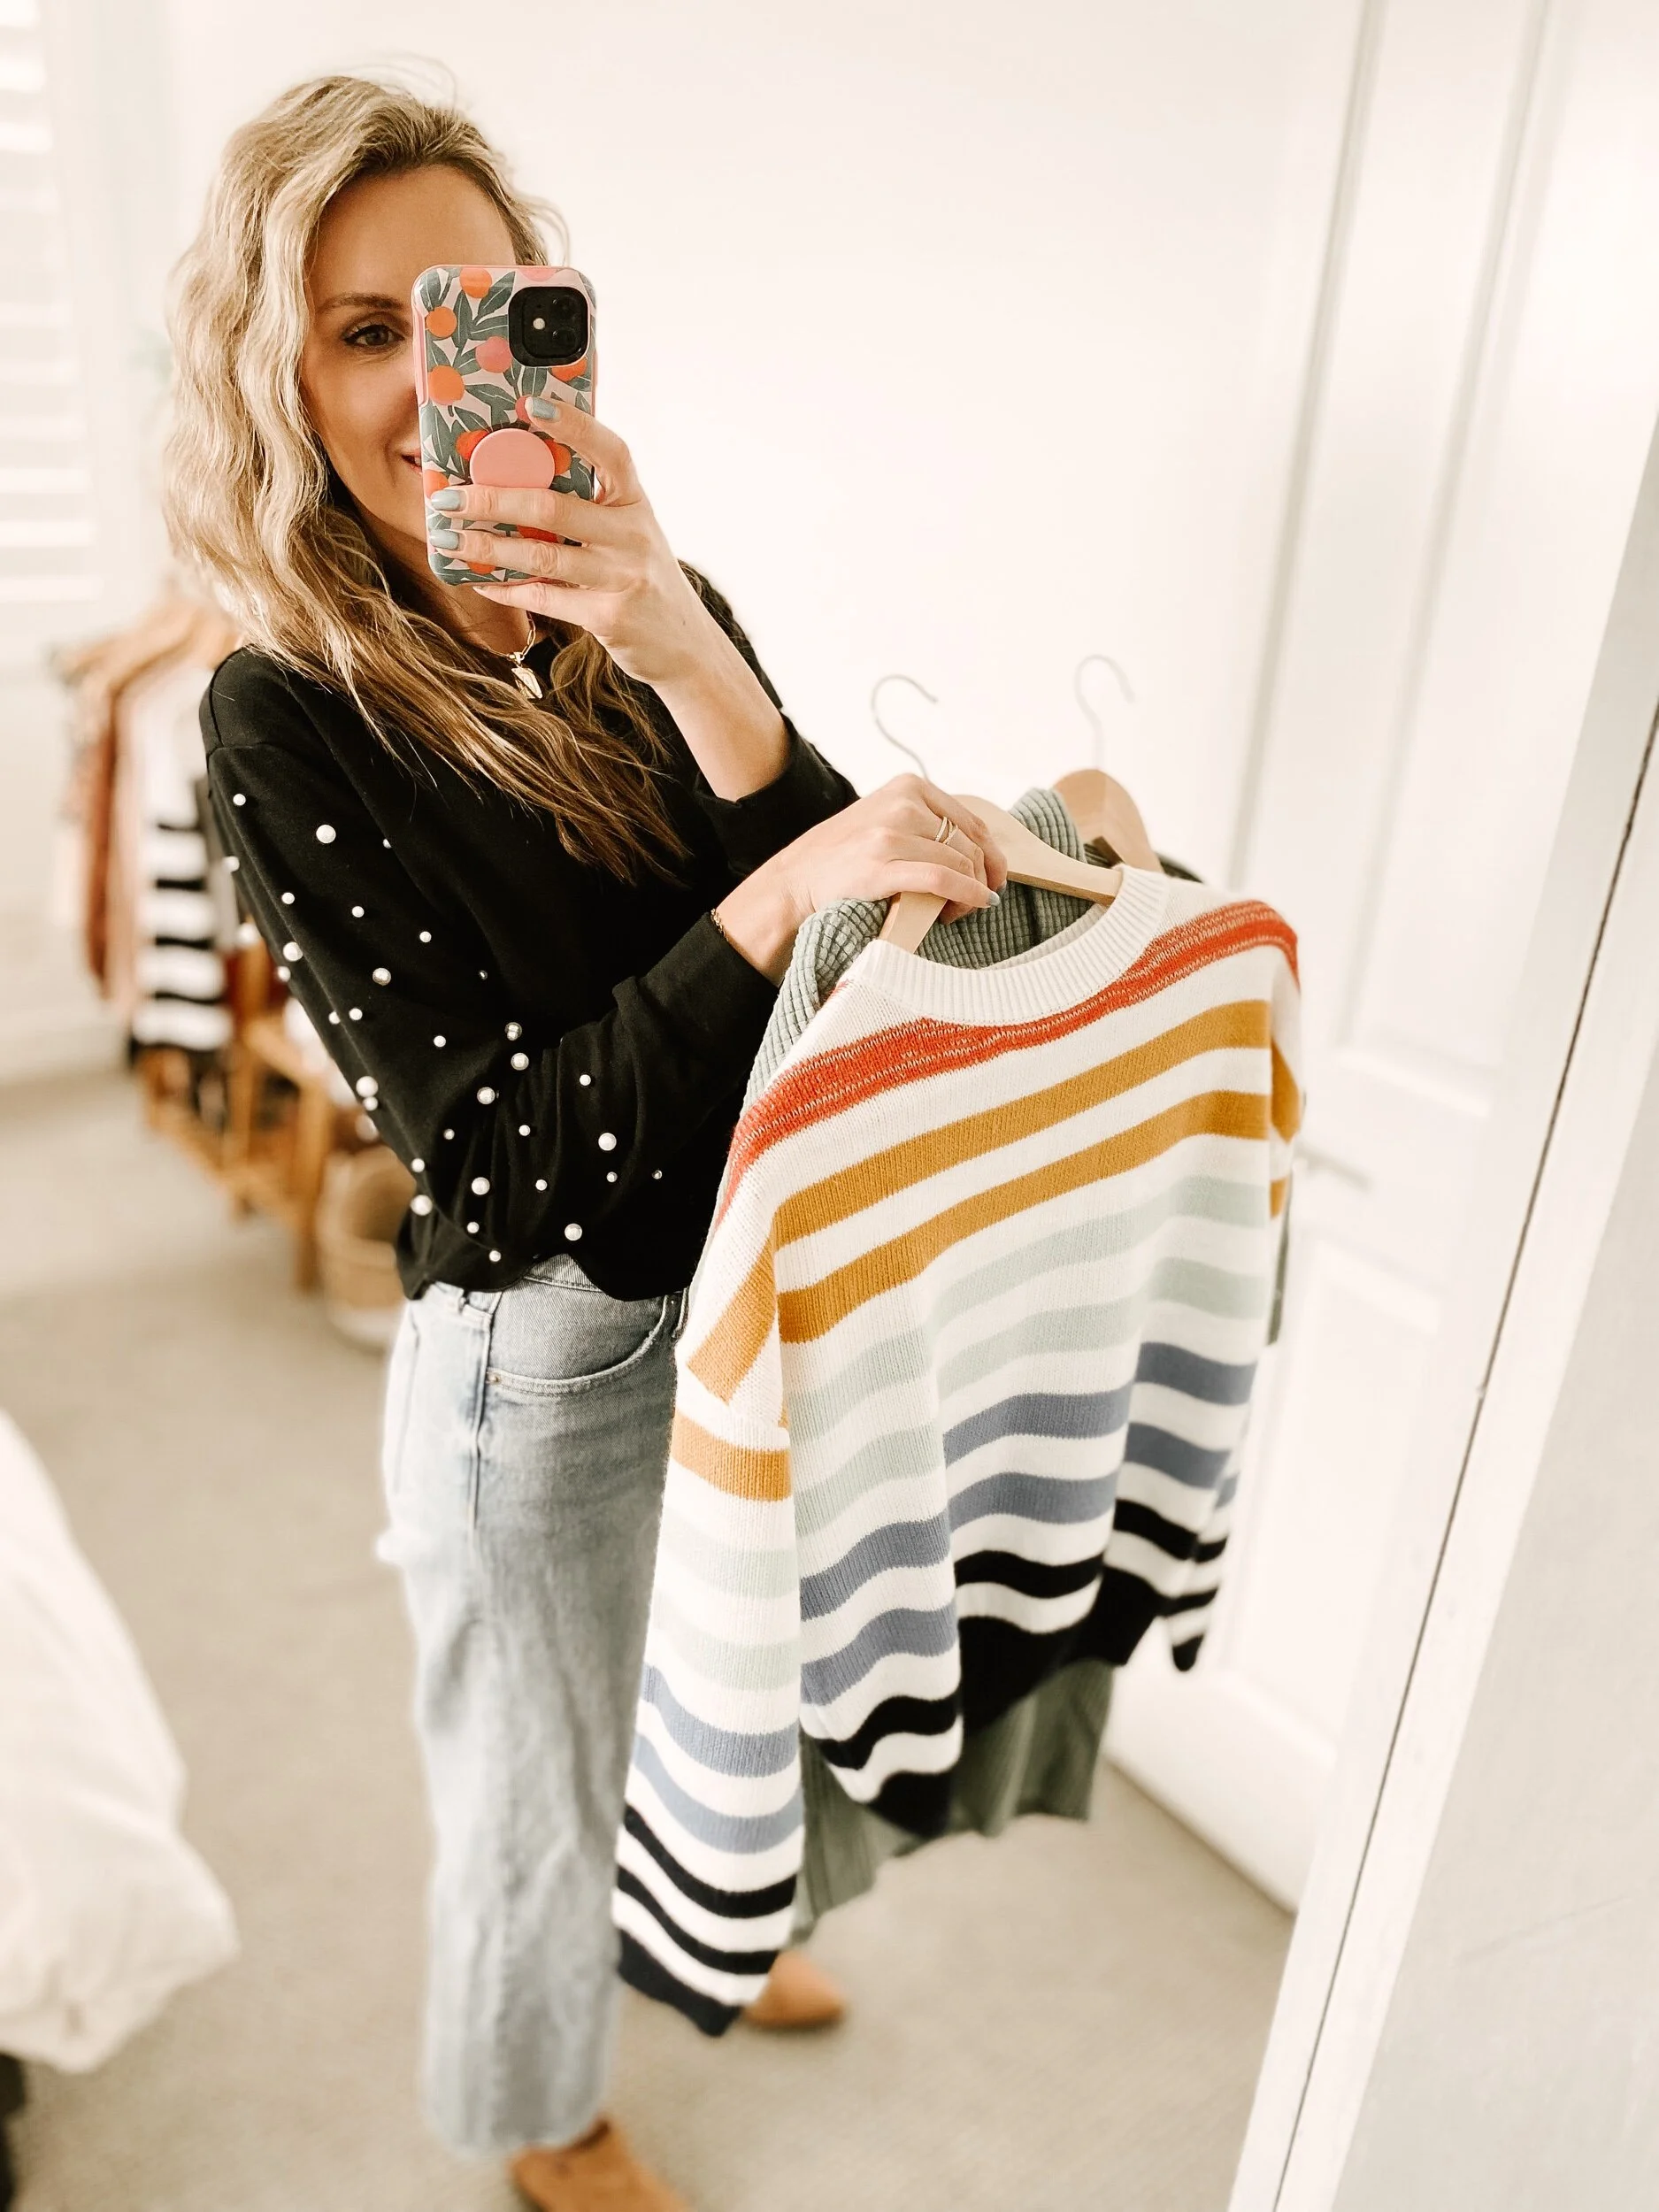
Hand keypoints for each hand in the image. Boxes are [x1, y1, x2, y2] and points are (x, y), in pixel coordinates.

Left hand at [437, 401, 719, 691]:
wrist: (686, 646)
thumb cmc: (643, 579)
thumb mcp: (630, 534)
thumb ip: (591, 506)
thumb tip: (517, 477)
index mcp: (636, 502)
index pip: (610, 451)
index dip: (573, 424)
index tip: (530, 404)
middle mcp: (633, 535)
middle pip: (551, 507)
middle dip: (490, 499)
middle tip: (446, 497)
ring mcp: (622, 577)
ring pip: (540, 556)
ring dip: (485, 548)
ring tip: (447, 539)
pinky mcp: (609, 616)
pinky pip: (545, 598)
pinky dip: (506, 589)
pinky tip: (479, 582)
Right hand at [715, 777, 1008, 981]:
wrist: (795, 881)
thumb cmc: (845, 858)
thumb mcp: (887, 821)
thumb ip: (926, 823)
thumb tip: (980, 849)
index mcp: (908, 786)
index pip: (971, 821)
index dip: (991, 854)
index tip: (994, 878)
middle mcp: (902, 803)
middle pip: (969, 844)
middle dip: (980, 878)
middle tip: (973, 903)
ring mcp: (890, 833)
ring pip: (960, 863)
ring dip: (969, 893)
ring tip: (955, 912)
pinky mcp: (881, 865)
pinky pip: (943, 879)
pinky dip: (967, 894)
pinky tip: (972, 905)